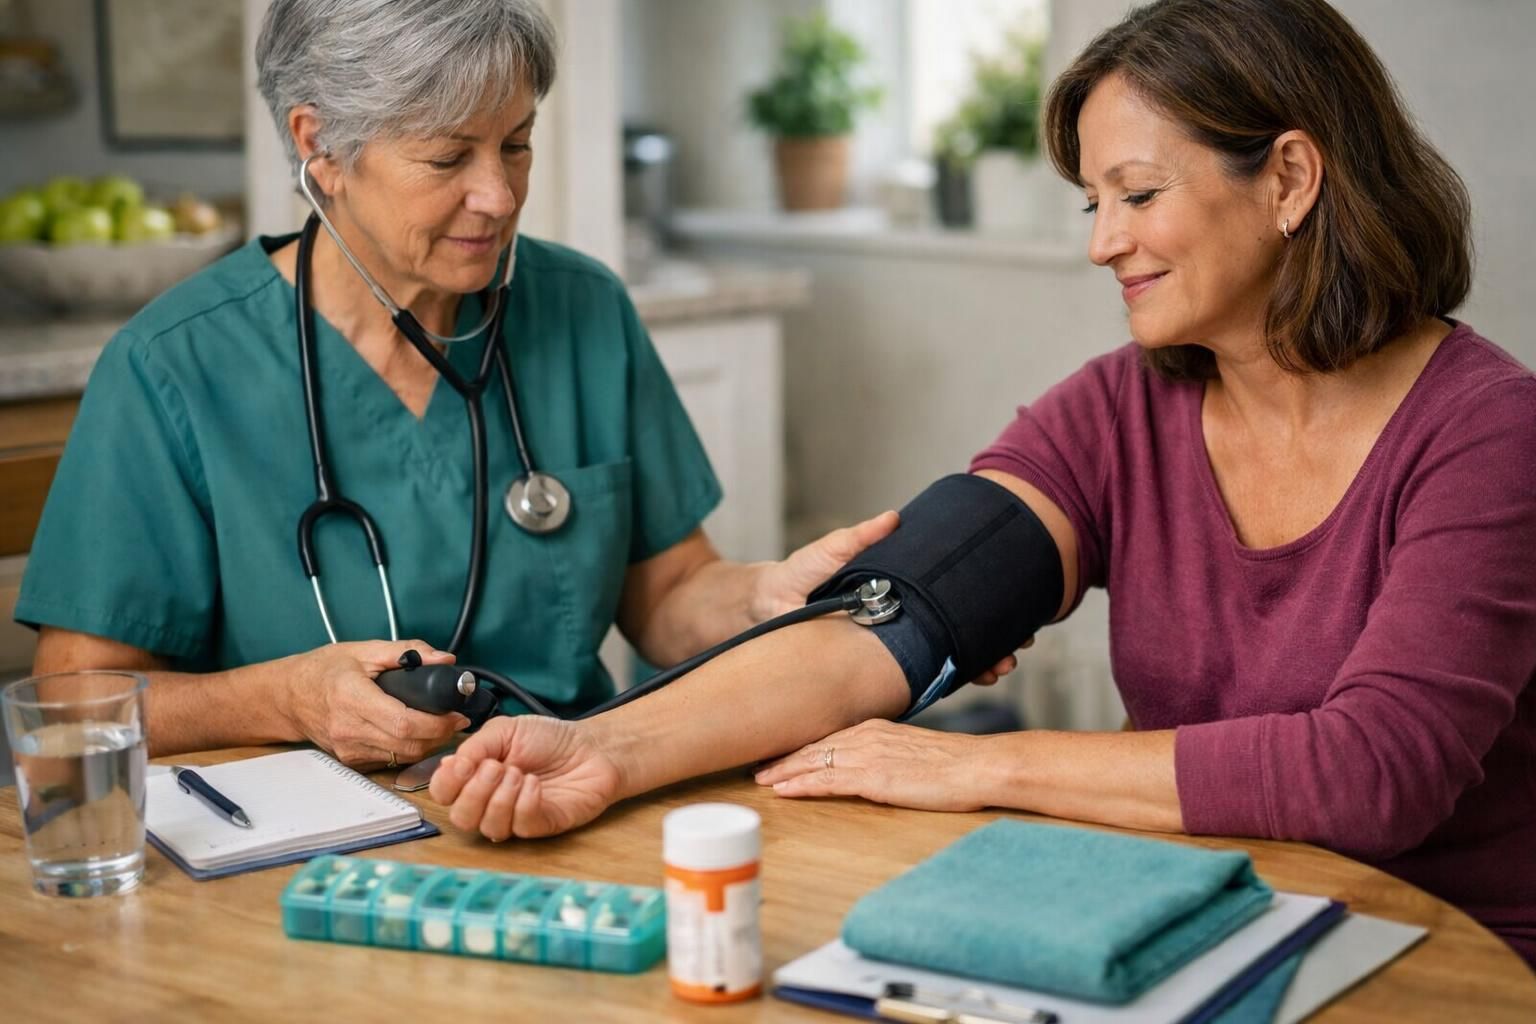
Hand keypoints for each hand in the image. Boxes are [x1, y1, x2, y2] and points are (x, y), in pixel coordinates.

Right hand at [278, 640, 468, 768]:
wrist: (288, 696)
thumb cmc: (323, 670)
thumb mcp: (364, 650)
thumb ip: (408, 651)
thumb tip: (444, 659)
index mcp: (353, 698)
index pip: (403, 723)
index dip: (437, 723)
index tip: (456, 714)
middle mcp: (349, 729)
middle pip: (408, 745)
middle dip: (440, 735)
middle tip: (455, 720)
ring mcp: (349, 749)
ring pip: (402, 757)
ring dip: (429, 744)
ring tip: (440, 725)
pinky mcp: (350, 760)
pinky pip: (389, 760)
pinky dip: (409, 750)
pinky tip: (417, 734)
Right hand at [428, 716, 623, 839]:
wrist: (591, 746)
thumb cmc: (549, 739)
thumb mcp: (506, 730)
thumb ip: (475, 746)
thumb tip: (449, 764)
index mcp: (476, 777)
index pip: (444, 793)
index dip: (446, 783)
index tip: (461, 764)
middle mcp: (491, 801)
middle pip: (461, 817)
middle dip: (474, 791)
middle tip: (496, 766)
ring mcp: (515, 817)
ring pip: (488, 827)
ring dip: (500, 798)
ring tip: (519, 773)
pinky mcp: (541, 826)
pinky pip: (520, 826)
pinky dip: (524, 803)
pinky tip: (534, 784)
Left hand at [750, 511, 1023, 685]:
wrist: (762, 610)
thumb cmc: (794, 578)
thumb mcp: (827, 554)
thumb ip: (856, 539)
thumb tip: (893, 516)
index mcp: (899, 596)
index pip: (953, 605)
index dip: (986, 611)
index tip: (1017, 614)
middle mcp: (901, 624)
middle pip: (958, 635)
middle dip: (993, 643)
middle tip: (1017, 647)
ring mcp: (888, 650)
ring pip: (943, 660)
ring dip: (974, 665)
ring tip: (998, 668)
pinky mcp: (870, 672)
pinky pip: (912, 679)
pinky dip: (939, 682)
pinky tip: (964, 684)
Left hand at [753, 719, 990, 811]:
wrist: (977, 766)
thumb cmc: (956, 765)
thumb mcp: (915, 753)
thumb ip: (891, 755)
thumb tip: (879, 768)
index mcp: (877, 729)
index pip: (830, 738)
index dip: (802, 748)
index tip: (782, 756)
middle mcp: (867, 736)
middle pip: (814, 747)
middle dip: (784, 758)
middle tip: (758, 768)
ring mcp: (869, 755)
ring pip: (815, 762)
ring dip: (785, 771)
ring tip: (761, 780)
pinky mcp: (874, 777)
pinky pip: (828, 780)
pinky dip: (802, 784)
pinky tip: (784, 791)